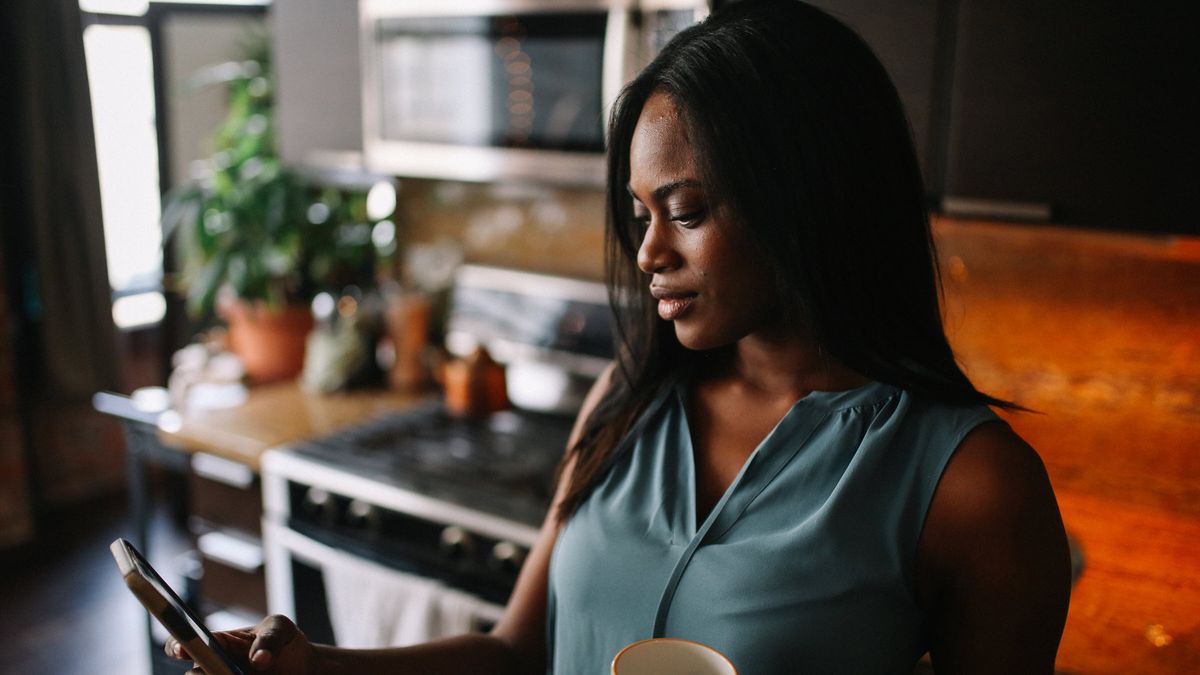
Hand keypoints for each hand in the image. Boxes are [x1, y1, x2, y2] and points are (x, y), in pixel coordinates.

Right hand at [165, 614, 322, 673]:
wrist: (302, 667)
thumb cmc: (285, 642)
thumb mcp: (281, 629)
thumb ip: (270, 638)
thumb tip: (258, 660)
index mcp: (215, 644)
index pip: (181, 645)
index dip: (177, 647)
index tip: (182, 650)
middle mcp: (211, 668)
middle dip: (203, 674)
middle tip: (227, 671)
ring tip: (250, 674)